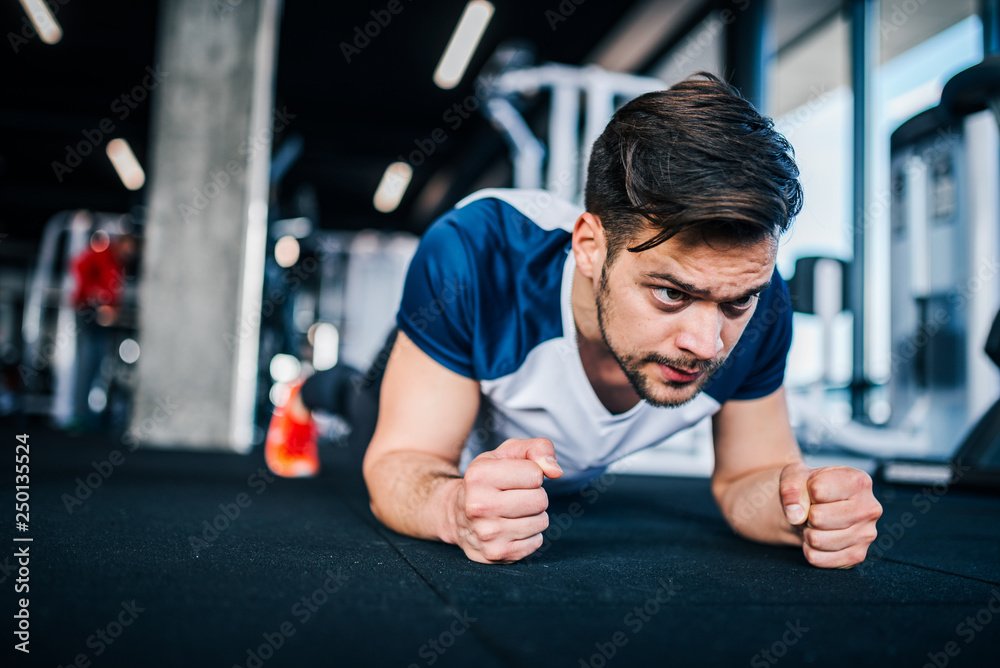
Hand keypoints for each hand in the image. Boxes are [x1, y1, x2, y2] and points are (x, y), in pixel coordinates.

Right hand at [453, 438, 561, 563]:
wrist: (455, 514)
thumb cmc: (488, 479)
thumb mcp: (507, 453)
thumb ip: (538, 448)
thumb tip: (556, 472)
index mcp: (479, 475)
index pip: (535, 474)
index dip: (532, 474)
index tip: (515, 478)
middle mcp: (478, 506)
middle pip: (540, 500)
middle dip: (535, 495)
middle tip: (515, 496)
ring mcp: (486, 533)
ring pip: (541, 522)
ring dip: (534, 516)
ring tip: (512, 512)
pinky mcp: (496, 554)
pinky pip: (536, 542)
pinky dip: (530, 535)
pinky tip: (511, 528)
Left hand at [779, 462, 881, 568]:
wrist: (814, 508)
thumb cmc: (808, 488)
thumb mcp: (795, 474)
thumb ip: (791, 487)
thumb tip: (796, 515)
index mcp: (859, 481)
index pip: (817, 490)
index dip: (805, 491)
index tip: (812, 490)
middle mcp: (870, 508)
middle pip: (818, 517)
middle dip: (806, 514)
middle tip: (813, 510)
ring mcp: (866, 535)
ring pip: (817, 540)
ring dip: (807, 532)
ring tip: (816, 522)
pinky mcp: (857, 556)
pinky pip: (817, 558)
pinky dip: (809, 549)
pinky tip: (820, 536)